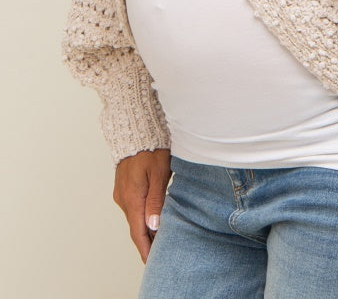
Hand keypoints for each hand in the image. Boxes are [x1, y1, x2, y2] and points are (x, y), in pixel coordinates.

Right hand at [113, 148, 170, 262]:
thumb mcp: (159, 172)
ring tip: (157, 240)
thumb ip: (156, 199)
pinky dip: (140, 216)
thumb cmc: (151, 147)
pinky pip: (132, 207)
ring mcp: (121, 193)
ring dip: (143, 229)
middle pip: (135, 227)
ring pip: (133, 217)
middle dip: (146, 242)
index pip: (138, 232)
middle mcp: (123, 198)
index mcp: (132, 197)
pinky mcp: (123, 187)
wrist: (134, 129)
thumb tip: (153, 225)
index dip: (145, 249)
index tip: (151, 263)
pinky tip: (150, 218)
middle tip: (158, 255)